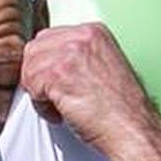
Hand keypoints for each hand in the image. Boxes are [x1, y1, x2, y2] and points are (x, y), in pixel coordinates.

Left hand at [19, 23, 158, 158]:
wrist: (131, 129)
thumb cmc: (121, 110)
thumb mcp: (102, 69)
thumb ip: (78, 59)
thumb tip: (51, 64)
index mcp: (93, 31)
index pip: (49, 37)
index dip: (46, 64)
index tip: (54, 83)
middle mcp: (82, 36)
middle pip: (34, 49)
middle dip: (38, 76)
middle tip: (52, 97)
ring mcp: (70, 53)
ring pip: (29, 67)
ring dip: (38, 92)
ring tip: (59, 108)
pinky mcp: (59, 73)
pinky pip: (31, 85)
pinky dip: (41, 106)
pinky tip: (60, 114)